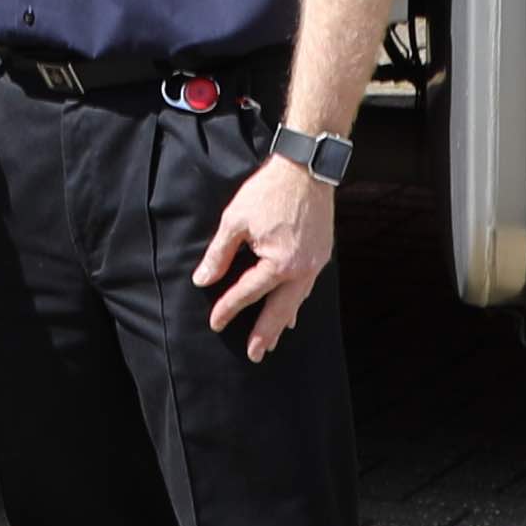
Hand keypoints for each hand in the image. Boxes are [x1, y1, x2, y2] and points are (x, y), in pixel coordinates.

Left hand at [193, 148, 340, 353]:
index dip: (228, 308)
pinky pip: (307, 288)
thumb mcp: (235, 220)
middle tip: (254, 356)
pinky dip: (296, 303)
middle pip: (278, 310)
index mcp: (279, 264)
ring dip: (282, 323)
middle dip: (264, 334)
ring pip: (296, 302)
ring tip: (272, 342)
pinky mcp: (321, 254)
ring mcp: (315, 264)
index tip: (214, 322)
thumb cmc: (269, 191)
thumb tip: (203, 280)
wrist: (306, 169)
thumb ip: (219, 254)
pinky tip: (291, 312)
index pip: (248, 293)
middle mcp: (301, 270)